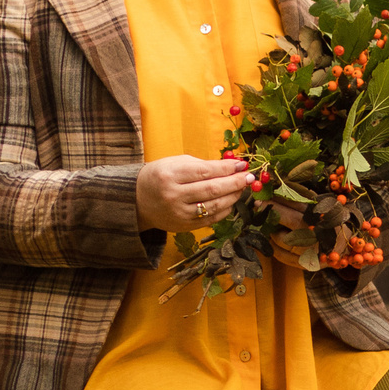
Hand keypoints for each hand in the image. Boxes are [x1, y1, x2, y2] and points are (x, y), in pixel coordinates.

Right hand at [137, 155, 251, 231]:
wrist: (138, 199)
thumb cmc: (161, 175)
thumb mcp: (176, 163)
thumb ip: (203, 165)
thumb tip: (233, 166)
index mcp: (170, 175)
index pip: (205, 172)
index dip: (226, 168)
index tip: (242, 165)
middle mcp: (173, 195)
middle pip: (212, 190)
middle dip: (235, 183)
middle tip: (249, 177)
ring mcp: (178, 213)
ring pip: (214, 206)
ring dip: (233, 196)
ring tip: (243, 187)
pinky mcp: (183, 226)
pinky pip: (211, 219)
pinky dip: (225, 209)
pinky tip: (231, 200)